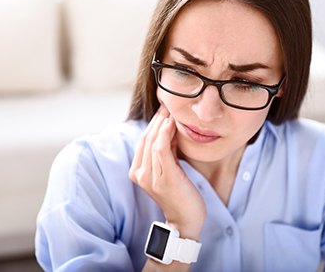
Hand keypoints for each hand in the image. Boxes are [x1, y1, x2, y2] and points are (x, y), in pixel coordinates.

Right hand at [129, 106, 205, 239]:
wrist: (186, 219)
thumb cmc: (180, 193)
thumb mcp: (169, 169)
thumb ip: (165, 152)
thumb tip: (168, 130)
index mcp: (137, 172)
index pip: (143, 141)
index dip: (152, 123)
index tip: (164, 110)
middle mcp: (140, 174)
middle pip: (146, 138)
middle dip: (157, 119)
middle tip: (168, 105)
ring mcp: (150, 176)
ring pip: (152, 141)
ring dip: (161, 123)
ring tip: (171, 110)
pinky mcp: (163, 177)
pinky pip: (160, 149)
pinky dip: (165, 133)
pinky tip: (172, 123)